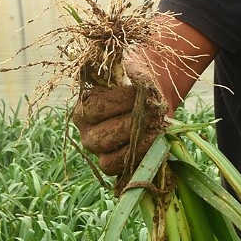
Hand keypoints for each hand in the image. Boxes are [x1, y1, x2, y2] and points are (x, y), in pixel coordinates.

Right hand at [69, 62, 167, 180]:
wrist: (152, 100)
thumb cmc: (138, 84)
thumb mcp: (134, 71)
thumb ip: (133, 70)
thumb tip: (138, 76)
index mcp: (83, 108)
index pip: (95, 108)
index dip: (121, 102)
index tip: (143, 93)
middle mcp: (86, 133)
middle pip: (101, 137)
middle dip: (132, 125)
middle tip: (152, 112)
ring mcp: (99, 153)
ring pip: (109, 159)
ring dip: (138, 144)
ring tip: (157, 128)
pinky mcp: (113, 166)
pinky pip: (123, 170)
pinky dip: (142, 157)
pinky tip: (157, 141)